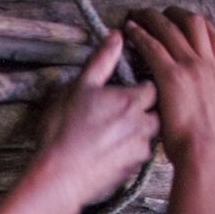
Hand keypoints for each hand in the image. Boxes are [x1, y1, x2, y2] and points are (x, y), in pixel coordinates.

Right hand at [22, 32, 158, 211]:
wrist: (59, 176)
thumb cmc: (64, 131)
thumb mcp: (79, 87)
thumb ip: (102, 61)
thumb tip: (116, 38)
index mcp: (133, 101)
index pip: (152, 87)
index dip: (140, 86)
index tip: (127, 88)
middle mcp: (143, 125)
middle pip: (155, 112)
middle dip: (142, 110)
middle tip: (116, 112)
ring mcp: (139, 151)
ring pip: (148, 136)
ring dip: (135, 131)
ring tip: (110, 133)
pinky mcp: (132, 172)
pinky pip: (137, 156)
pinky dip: (127, 152)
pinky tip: (107, 151)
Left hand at [123, 8, 214, 166]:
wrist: (207, 153)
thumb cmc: (208, 145)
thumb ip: (207, 100)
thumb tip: (197, 101)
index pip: (213, 37)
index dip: (198, 25)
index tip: (186, 20)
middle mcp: (208, 65)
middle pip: (194, 24)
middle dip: (174, 13)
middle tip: (159, 11)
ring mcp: (191, 67)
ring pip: (172, 28)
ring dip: (153, 18)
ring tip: (138, 14)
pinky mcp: (172, 75)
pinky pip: (153, 45)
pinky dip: (141, 33)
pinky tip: (130, 29)